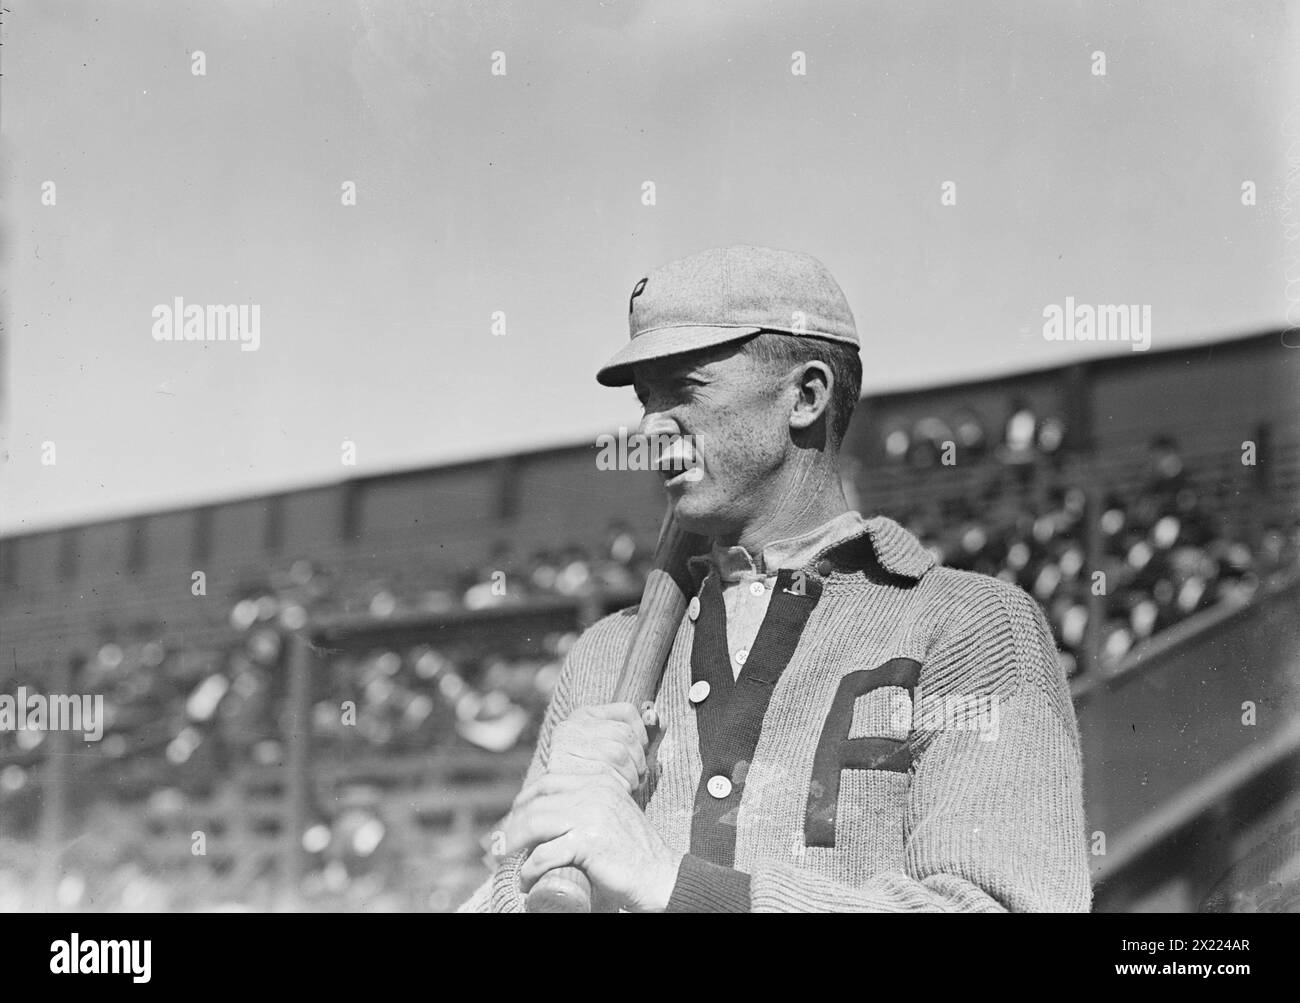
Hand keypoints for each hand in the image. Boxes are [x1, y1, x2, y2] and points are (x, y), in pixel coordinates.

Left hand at [504, 772, 683, 912]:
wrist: (661, 876)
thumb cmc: (633, 851)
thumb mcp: (611, 814)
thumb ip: (587, 804)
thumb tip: (548, 812)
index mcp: (599, 781)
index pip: (548, 782)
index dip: (524, 800)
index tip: (510, 819)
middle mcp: (594, 792)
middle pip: (536, 802)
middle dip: (510, 824)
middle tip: (497, 844)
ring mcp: (591, 815)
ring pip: (535, 823)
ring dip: (512, 844)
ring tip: (503, 859)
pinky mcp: (589, 843)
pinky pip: (546, 853)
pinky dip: (530, 869)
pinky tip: (526, 879)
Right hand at [546, 702, 649, 791]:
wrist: (580, 816)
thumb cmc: (609, 783)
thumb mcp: (630, 755)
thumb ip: (646, 735)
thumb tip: (656, 717)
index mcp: (584, 716)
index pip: (627, 711)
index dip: (643, 735)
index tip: (640, 754)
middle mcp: (569, 727)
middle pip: (624, 734)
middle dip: (639, 760)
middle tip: (636, 777)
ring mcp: (562, 746)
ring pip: (617, 753)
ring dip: (632, 776)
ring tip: (627, 786)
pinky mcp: (561, 769)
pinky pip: (605, 774)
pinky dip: (619, 787)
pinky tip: (615, 795)